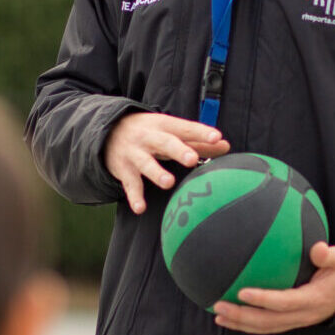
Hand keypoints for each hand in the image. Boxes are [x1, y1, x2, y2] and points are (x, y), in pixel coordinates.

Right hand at [103, 112, 230, 213]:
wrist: (108, 131)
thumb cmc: (150, 133)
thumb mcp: (171, 132)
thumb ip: (198, 141)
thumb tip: (226, 146)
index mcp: (165, 126)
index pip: (186, 128)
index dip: (201, 133)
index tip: (217, 137)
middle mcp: (149, 138)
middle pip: (165, 143)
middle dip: (178, 150)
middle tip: (191, 158)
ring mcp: (135, 153)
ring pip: (146, 163)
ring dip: (157, 173)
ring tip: (168, 183)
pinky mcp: (124, 170)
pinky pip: (130, 184)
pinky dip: (134, 196)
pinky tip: (140, 208)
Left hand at [215, 242, 334, 333]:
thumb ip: (330, 255)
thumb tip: (318, 247)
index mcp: (312, 300)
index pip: (285, 302)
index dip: (263, 300)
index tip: (242, 291)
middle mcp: (302, 315)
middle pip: (268, 321)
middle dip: (242, 315)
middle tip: (219, 305)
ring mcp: (295, 322)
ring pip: (264, 327)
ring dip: (240, 323)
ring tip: (218, 316)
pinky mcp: (289, 322)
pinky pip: (265, 327)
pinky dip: (246, 325)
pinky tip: (228, 317)